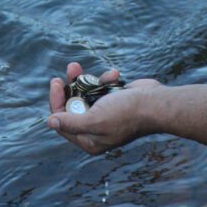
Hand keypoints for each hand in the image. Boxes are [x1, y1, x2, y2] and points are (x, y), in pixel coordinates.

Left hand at [47, 62, 161, 154]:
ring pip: (86, 93)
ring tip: (81, 66)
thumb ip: (71, 122)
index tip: (56, 83)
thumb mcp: (95, 120)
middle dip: (70, 86)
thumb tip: (50, 122)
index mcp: (89, 140)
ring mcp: (106, 114)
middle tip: (70, 69)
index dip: (57, 102)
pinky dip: (105, 79)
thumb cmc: (127, 114)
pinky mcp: (115, 101)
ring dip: (85, 79)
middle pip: (73, 106)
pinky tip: (114, 75)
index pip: (63, 121)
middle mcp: (96, 129)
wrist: (156, 103)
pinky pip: (102, 88)